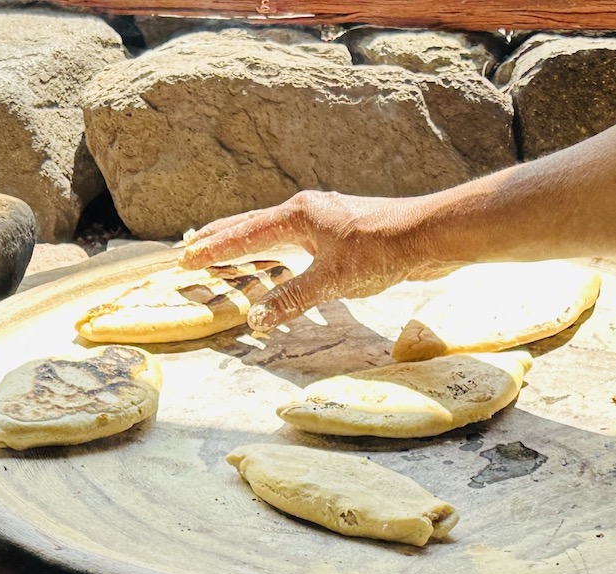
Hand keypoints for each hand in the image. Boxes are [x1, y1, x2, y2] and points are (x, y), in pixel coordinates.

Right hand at [180, 190, 459, 331]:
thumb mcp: (331, 281)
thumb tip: (255, 319)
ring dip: (249, 245)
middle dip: (222, 238)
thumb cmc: (381, 251)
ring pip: (276, 233)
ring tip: (227, 254)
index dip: (215, 249)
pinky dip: (278, 254)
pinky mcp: (341, 234)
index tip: (187, 259)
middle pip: (254, 225)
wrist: (428, 237)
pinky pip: (297, 244)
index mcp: (298, 216)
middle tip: (192, 248)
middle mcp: (307, 212)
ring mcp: (325, 221)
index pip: (245, 233)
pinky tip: (281, 265)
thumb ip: (291, 299)